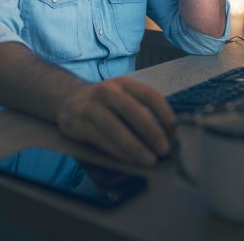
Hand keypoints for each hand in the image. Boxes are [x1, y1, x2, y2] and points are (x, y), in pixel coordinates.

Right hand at [56, 77, 175, 165]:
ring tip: (150, 160)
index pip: (149, 95)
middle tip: (164, 150)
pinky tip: (130, 160)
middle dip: (151, 132)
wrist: (67, 99)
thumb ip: (140, 109)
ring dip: (135, 146)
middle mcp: (107, 91)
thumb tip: (167, 134)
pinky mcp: (78, 123)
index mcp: (123, 83)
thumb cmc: (104, 103)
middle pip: (133, 110)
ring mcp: (90, 106)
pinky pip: (101, 139)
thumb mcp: (122, 96)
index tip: (175, 131)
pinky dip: (117, 150)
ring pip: (115, 127)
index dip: (164, 112)